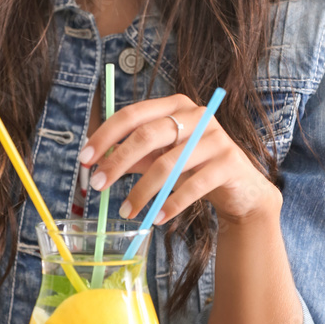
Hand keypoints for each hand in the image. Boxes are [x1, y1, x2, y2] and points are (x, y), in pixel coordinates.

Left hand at [81, 94, 281, 227]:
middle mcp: (196, 114)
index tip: (84, 159)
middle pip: (147, 135)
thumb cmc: (195, 167)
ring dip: (142, 191)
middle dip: (118, 162)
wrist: (240, 188)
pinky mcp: (229, 162)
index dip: (105, 136)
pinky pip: (193, 185)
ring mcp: (215, 137)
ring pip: (168, 164)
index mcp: (175, 105)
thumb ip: (134, 156)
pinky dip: (172, 204)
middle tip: (97, 185)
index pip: (132, 114)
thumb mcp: (161, 157)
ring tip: (126, 211)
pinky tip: (158, 218)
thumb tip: (97, 162)